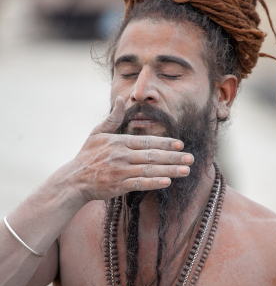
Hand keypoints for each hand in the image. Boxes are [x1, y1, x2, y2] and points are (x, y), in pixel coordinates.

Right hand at [70, 97, 193, 201]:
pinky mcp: (118, 186)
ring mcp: (120, 171)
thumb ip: (112, 118)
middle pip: (152, 156)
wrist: (74, 180)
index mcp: (119, 142)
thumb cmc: (87, 156)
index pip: (147, 141)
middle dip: (173, 157)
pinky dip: (154, 183)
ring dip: (169, 170)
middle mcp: (121, 155)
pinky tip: (167, 182)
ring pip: (149, 170)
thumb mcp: (97, 133)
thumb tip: (121, 99)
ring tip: (186, 170)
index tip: (181, 144)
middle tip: (191, 158)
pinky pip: (139, 184)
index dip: (165, 143)